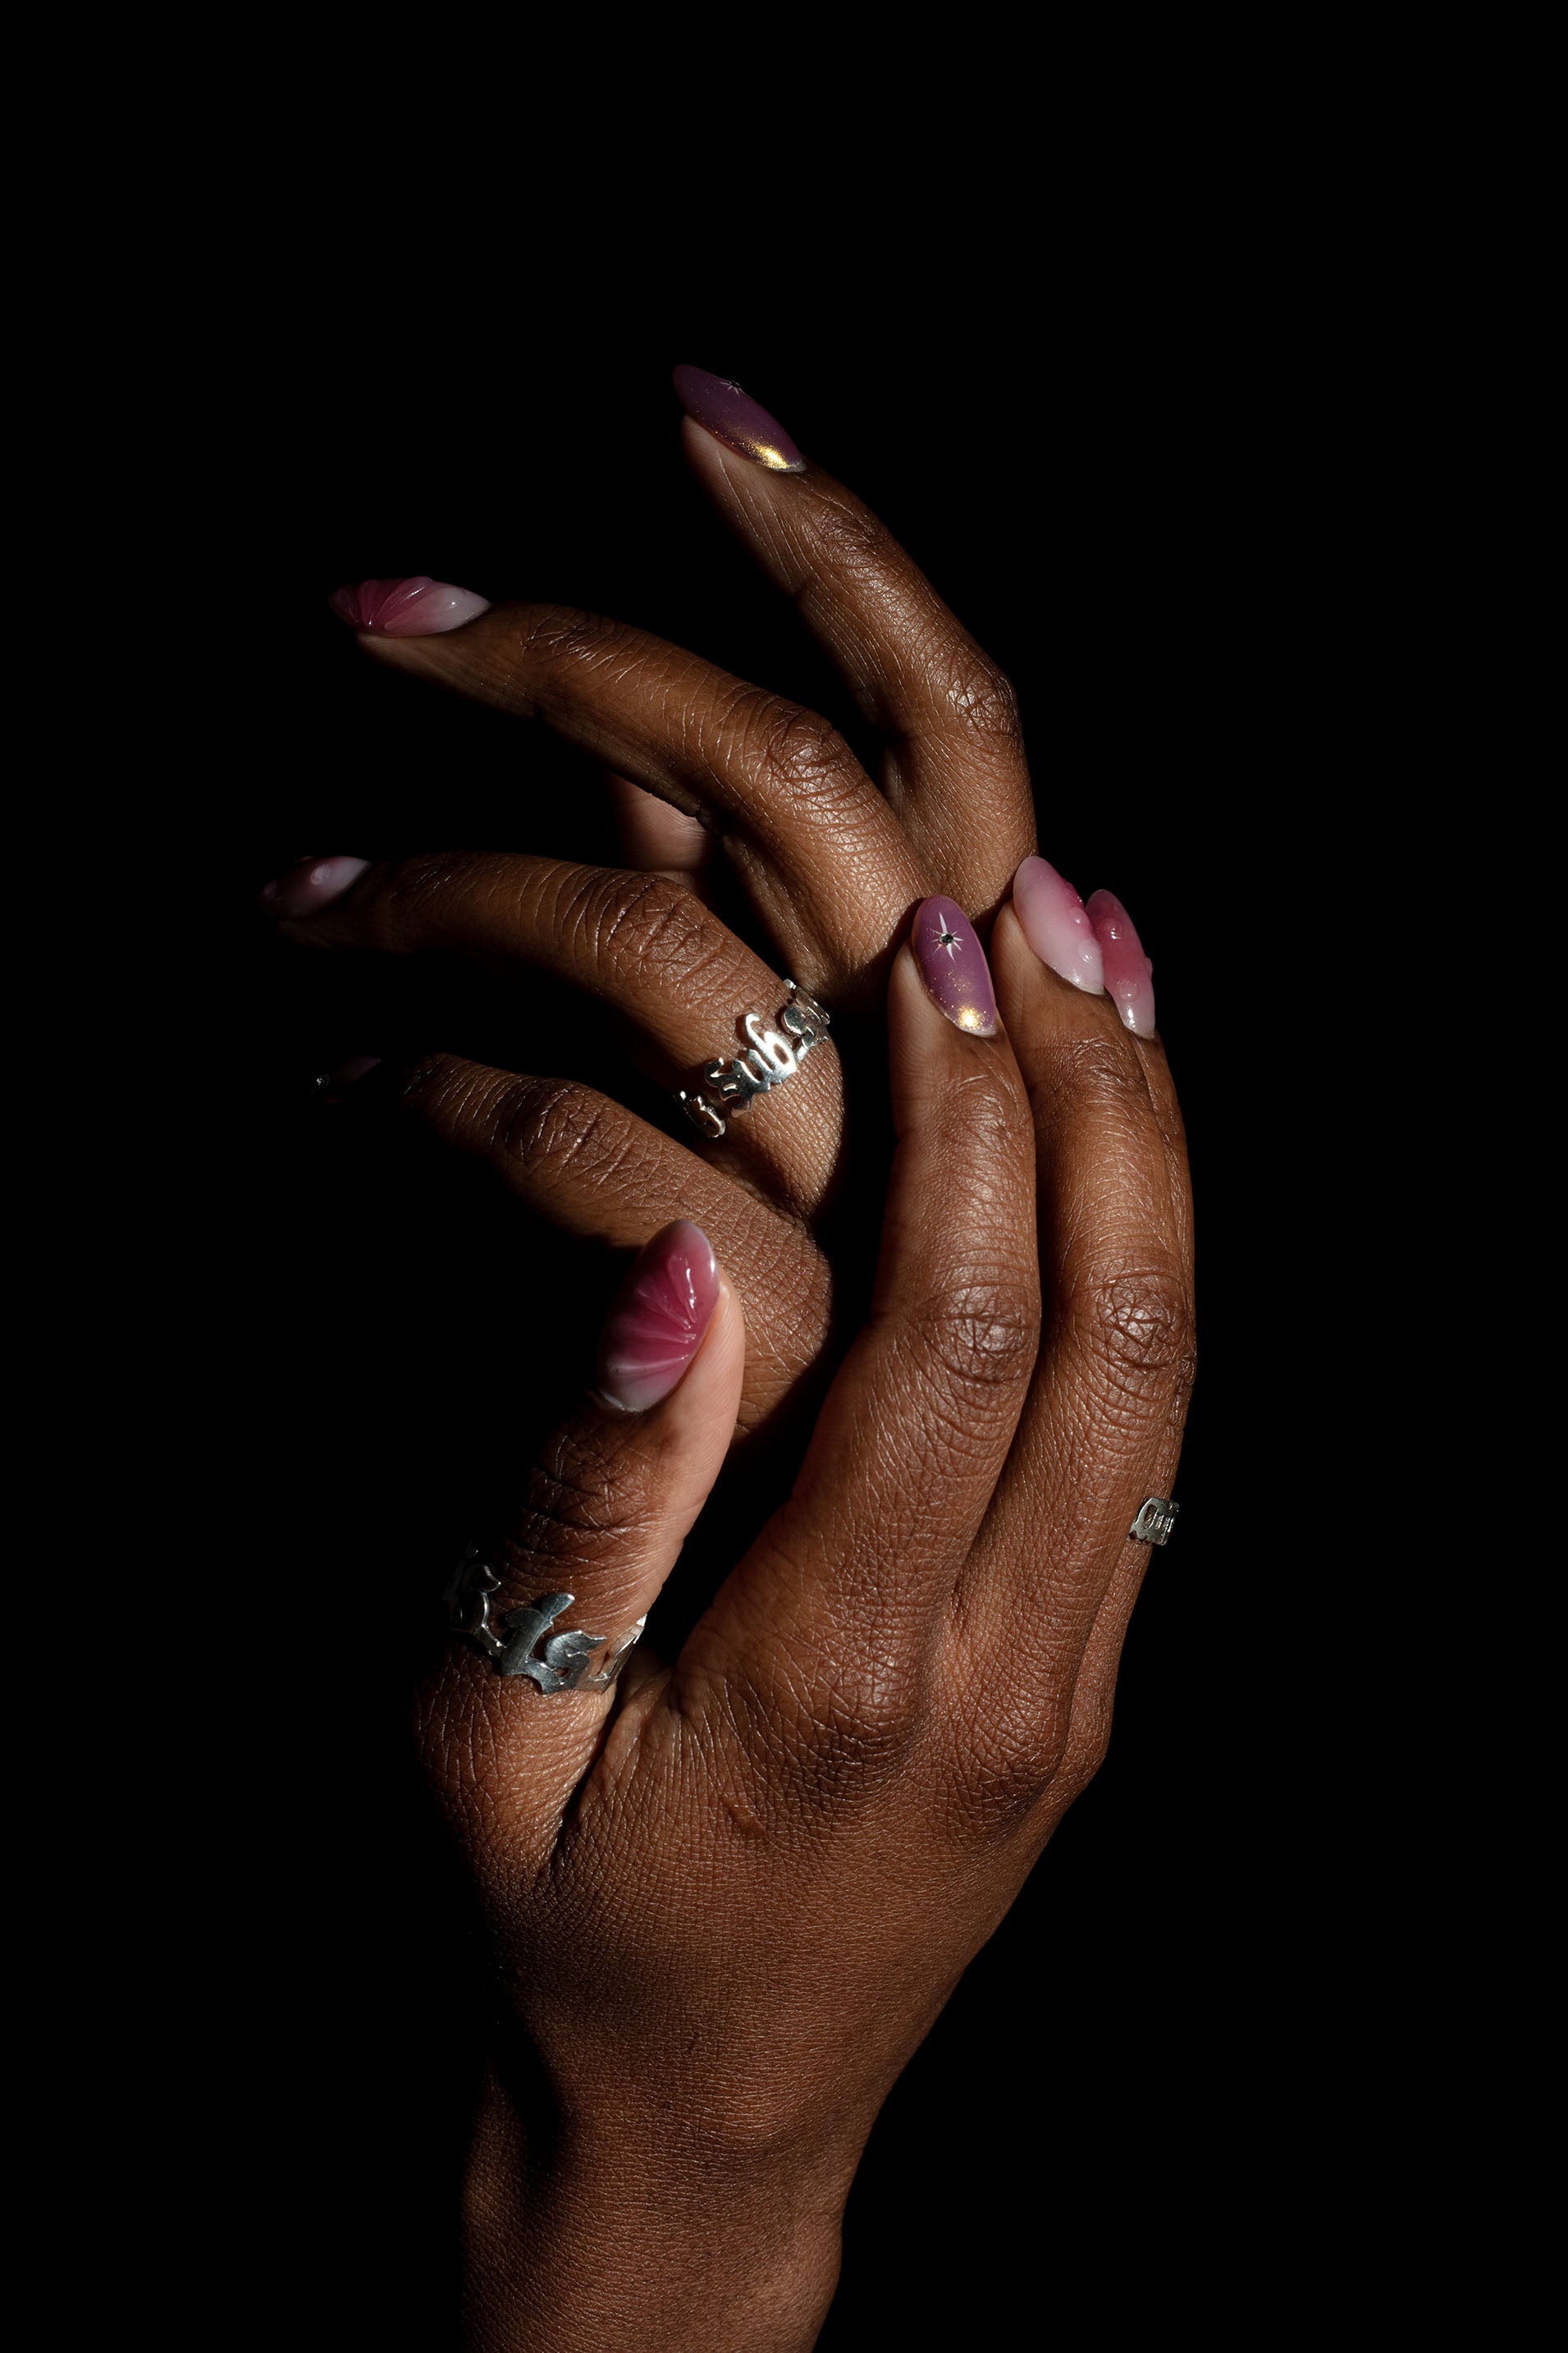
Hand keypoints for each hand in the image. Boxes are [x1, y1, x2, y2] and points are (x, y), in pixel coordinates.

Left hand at [265, 370, 1116, 1450]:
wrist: (745, 1665)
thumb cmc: (717, 1367)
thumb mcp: (734, 1115)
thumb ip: (711, 937)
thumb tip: (628, 768)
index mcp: (970, 999)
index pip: (957, 720)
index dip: (842, 548)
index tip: (695, 400)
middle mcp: (942, 1080)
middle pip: (807, 780)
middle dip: (587, 652)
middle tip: (368, 603)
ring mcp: (859, 1206)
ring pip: (650, 941)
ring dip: (439, 883)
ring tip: (281, 898)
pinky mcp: (762, 1344)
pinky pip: (571, 1144)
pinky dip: (426, 1093)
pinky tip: (329, 1094)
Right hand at [391, 902, 1187, 2351]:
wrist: (705, 2124)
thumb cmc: (554, 1930)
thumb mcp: (483, 1739)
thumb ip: (580, 1505)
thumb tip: (659, 1266)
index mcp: (844, 1670)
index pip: (960, 1339)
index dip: (965, 1128)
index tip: (934, 951)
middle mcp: (1007, 1664)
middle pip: (1117, 1326)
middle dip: (1090, 1094)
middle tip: (1042, 901)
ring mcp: (1078, 1672)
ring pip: (1170, 1365)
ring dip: (1146, 1155)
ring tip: (1104, 968)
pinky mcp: (1090, 1672)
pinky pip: (1153, 1429)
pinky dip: (1142, 1258)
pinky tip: (1108, 1145)